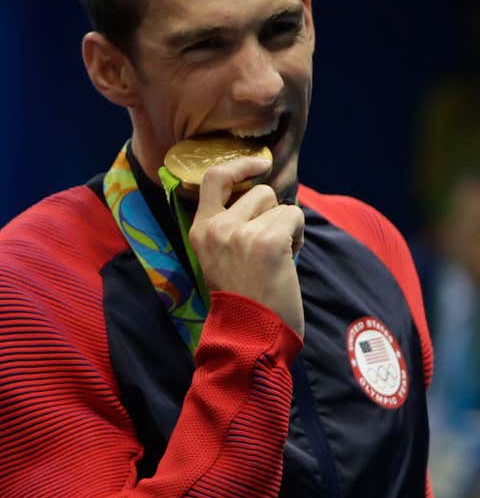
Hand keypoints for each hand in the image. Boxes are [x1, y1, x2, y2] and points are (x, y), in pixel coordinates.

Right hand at [187, 156, 306, 338]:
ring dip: (285, 226)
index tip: (260, 163)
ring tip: (276, 257)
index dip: (239, 165)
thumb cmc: (242, 299)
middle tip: (269, 244)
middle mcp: (216, 227)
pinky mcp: (267, 240)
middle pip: (258, 192)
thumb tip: (261, 195)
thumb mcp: (220, 257)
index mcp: (200, 230)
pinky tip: (286, 261)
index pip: (213, 178)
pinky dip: (297, 237)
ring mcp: (240, 233)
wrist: (250, 333)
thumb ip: (231, 226)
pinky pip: (294, 217)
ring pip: (279, 204)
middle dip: (271, 212)